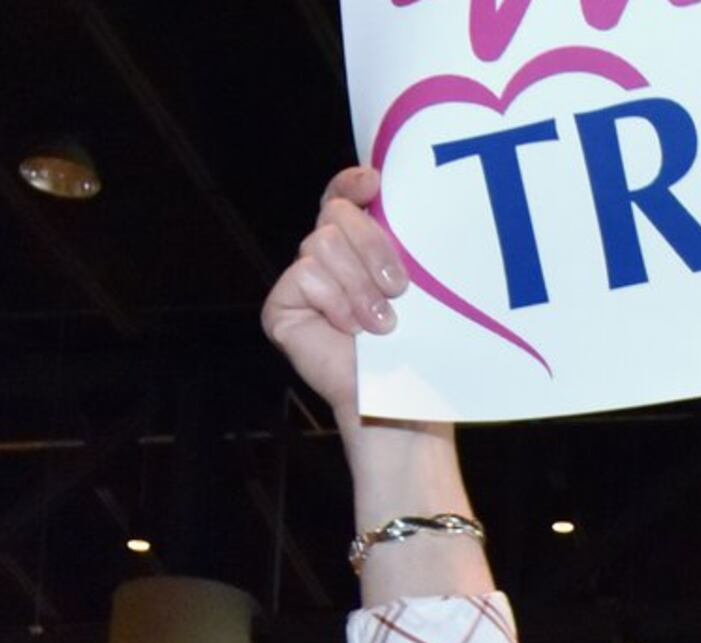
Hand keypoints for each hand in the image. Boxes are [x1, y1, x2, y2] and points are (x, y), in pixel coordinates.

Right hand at [262, 167, 442, 439]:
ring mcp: (302, 283)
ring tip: (381, 323)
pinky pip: (305, 275)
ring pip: (322, 242)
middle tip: (399, 288)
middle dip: (373, 246)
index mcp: (360, 249)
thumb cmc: (419, 348)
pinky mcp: (281, 307)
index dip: (351, 183)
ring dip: (359, 284)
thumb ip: (402, 241)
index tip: (374, 183)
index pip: (342, 198)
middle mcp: (328, 261)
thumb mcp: (419, 283)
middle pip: (335, 213)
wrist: (402, 400)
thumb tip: (393, 196)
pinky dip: (335, 302)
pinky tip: (350, 331)